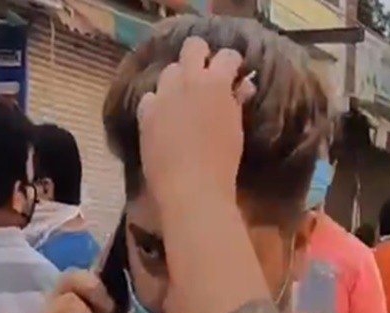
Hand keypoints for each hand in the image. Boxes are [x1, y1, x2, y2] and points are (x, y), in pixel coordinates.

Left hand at [136, 37, 255, 209]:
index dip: (232, 62)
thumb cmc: (223, 162)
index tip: (234, 72)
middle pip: (192, 46)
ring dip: (179, 79)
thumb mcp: (236, 128)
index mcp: (216, 82)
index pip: (227, 55)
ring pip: (169, 70)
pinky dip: (158, 102)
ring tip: (184, 98)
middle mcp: (187, 79)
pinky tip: (164, 117)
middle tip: (206, 75)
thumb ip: (237, 101)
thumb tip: (243, 85)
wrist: (190, 188)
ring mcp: (163, 95)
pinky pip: (151, 97)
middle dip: (201, 55)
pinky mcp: (145, 113)